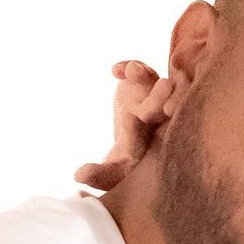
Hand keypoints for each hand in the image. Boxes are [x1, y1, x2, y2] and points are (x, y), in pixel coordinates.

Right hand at [76, 58, 166, 190]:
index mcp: (154, 141)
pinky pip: (136, 69)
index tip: (145, 116)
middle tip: (165, 84)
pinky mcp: (138, 81)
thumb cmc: (124, 164)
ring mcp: (148, 97)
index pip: (155, 133)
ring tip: (132, 70)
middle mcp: (155, 118)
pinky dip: (127, 67)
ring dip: (143, 74)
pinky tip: (115, 70)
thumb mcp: (113, 173)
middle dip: (161, 96)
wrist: (132, 141)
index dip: (148, 125)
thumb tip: (78, 176)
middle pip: (160, 106)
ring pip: (151, 82)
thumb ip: (97, 176)